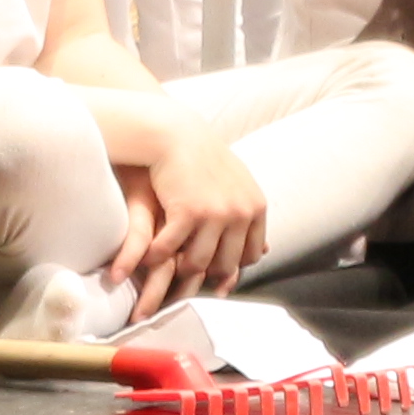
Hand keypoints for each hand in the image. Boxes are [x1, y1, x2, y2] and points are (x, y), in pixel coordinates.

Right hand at [104, 126, 269, 317]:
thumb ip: (250, 217)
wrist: (177, 134)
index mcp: (256, 207)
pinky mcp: (189, 212)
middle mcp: (242, 212)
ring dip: (177, 269)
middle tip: (183, 280)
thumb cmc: (203, 161)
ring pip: (197, 263)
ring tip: (163, 270)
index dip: (230, 268)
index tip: (212, 275)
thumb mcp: (236, 186)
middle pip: (225, 265)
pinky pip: (171, 249)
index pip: (251, 255)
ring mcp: (217, 213)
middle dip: (204, 275)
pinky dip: (156, 256)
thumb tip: (267, 251)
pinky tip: (145, 257)